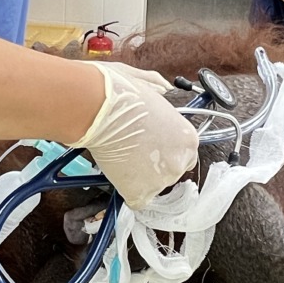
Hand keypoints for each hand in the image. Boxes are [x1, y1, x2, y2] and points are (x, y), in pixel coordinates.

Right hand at [73, 61, 198, 209]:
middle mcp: (179, 161)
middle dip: (154, 164)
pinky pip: (137, 199)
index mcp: (188, 137)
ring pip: (153, 185)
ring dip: (140, 176)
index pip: (185, 153)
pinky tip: (118, 173)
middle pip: (171, 171)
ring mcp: (160, 179)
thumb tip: (163, 89)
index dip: (166, 149)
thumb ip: (160, 90)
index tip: (152, 146)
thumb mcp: (148, 82)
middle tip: (134, 151)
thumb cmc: (118, 93)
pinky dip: (127, 189)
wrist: (96, 108)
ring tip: (122, 158)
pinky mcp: (139, 192)